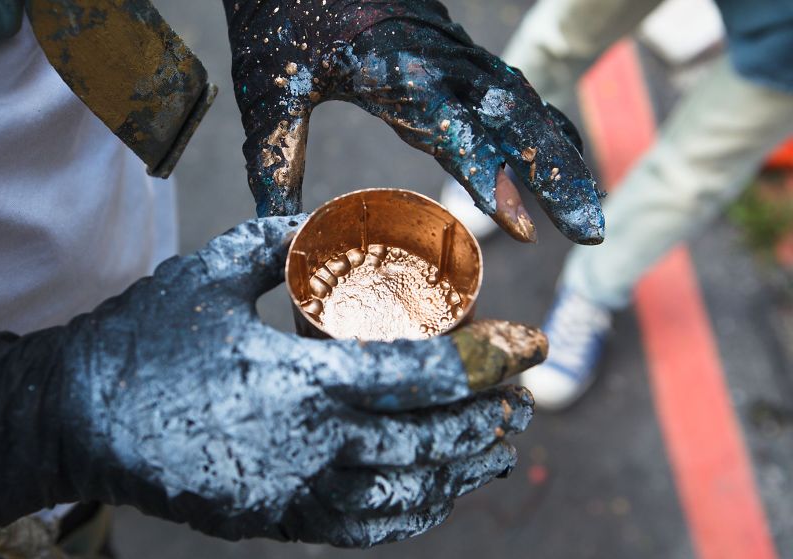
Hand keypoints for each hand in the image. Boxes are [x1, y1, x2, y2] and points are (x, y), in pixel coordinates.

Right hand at [0, 216, 544, 546]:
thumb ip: (278, 242)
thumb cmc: (140, 339)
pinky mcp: (270, 519)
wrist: (72, 418)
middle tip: (524, 398)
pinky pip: (358, 527)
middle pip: (425, 442)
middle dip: (486, 418)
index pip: (416, 374)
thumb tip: (331, 223)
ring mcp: (287, 494)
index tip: (529, 345)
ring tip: (496, 450)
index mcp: (295, 381)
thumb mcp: (208, 273)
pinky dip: (408, 513)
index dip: (482, 359)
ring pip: (401, 495)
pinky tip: (433, 495)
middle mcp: (303, 447)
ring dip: (460, 472)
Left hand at [223, 0, 604, 243]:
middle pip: (512, 116)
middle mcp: (436, 60)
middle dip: (556, 174)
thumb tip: (280, 235)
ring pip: (523, 103)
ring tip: (590, 211)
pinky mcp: (454, 51)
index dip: (490, 176)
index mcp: (392, 69)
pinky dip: (544, 124)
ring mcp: (452, 53)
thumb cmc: (278, 13)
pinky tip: (563, 152)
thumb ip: (275, 164)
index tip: (521, 226)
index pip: (455, 127)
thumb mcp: (268, 92)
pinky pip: (511, 88)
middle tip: (591, 229)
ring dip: (562, 155)